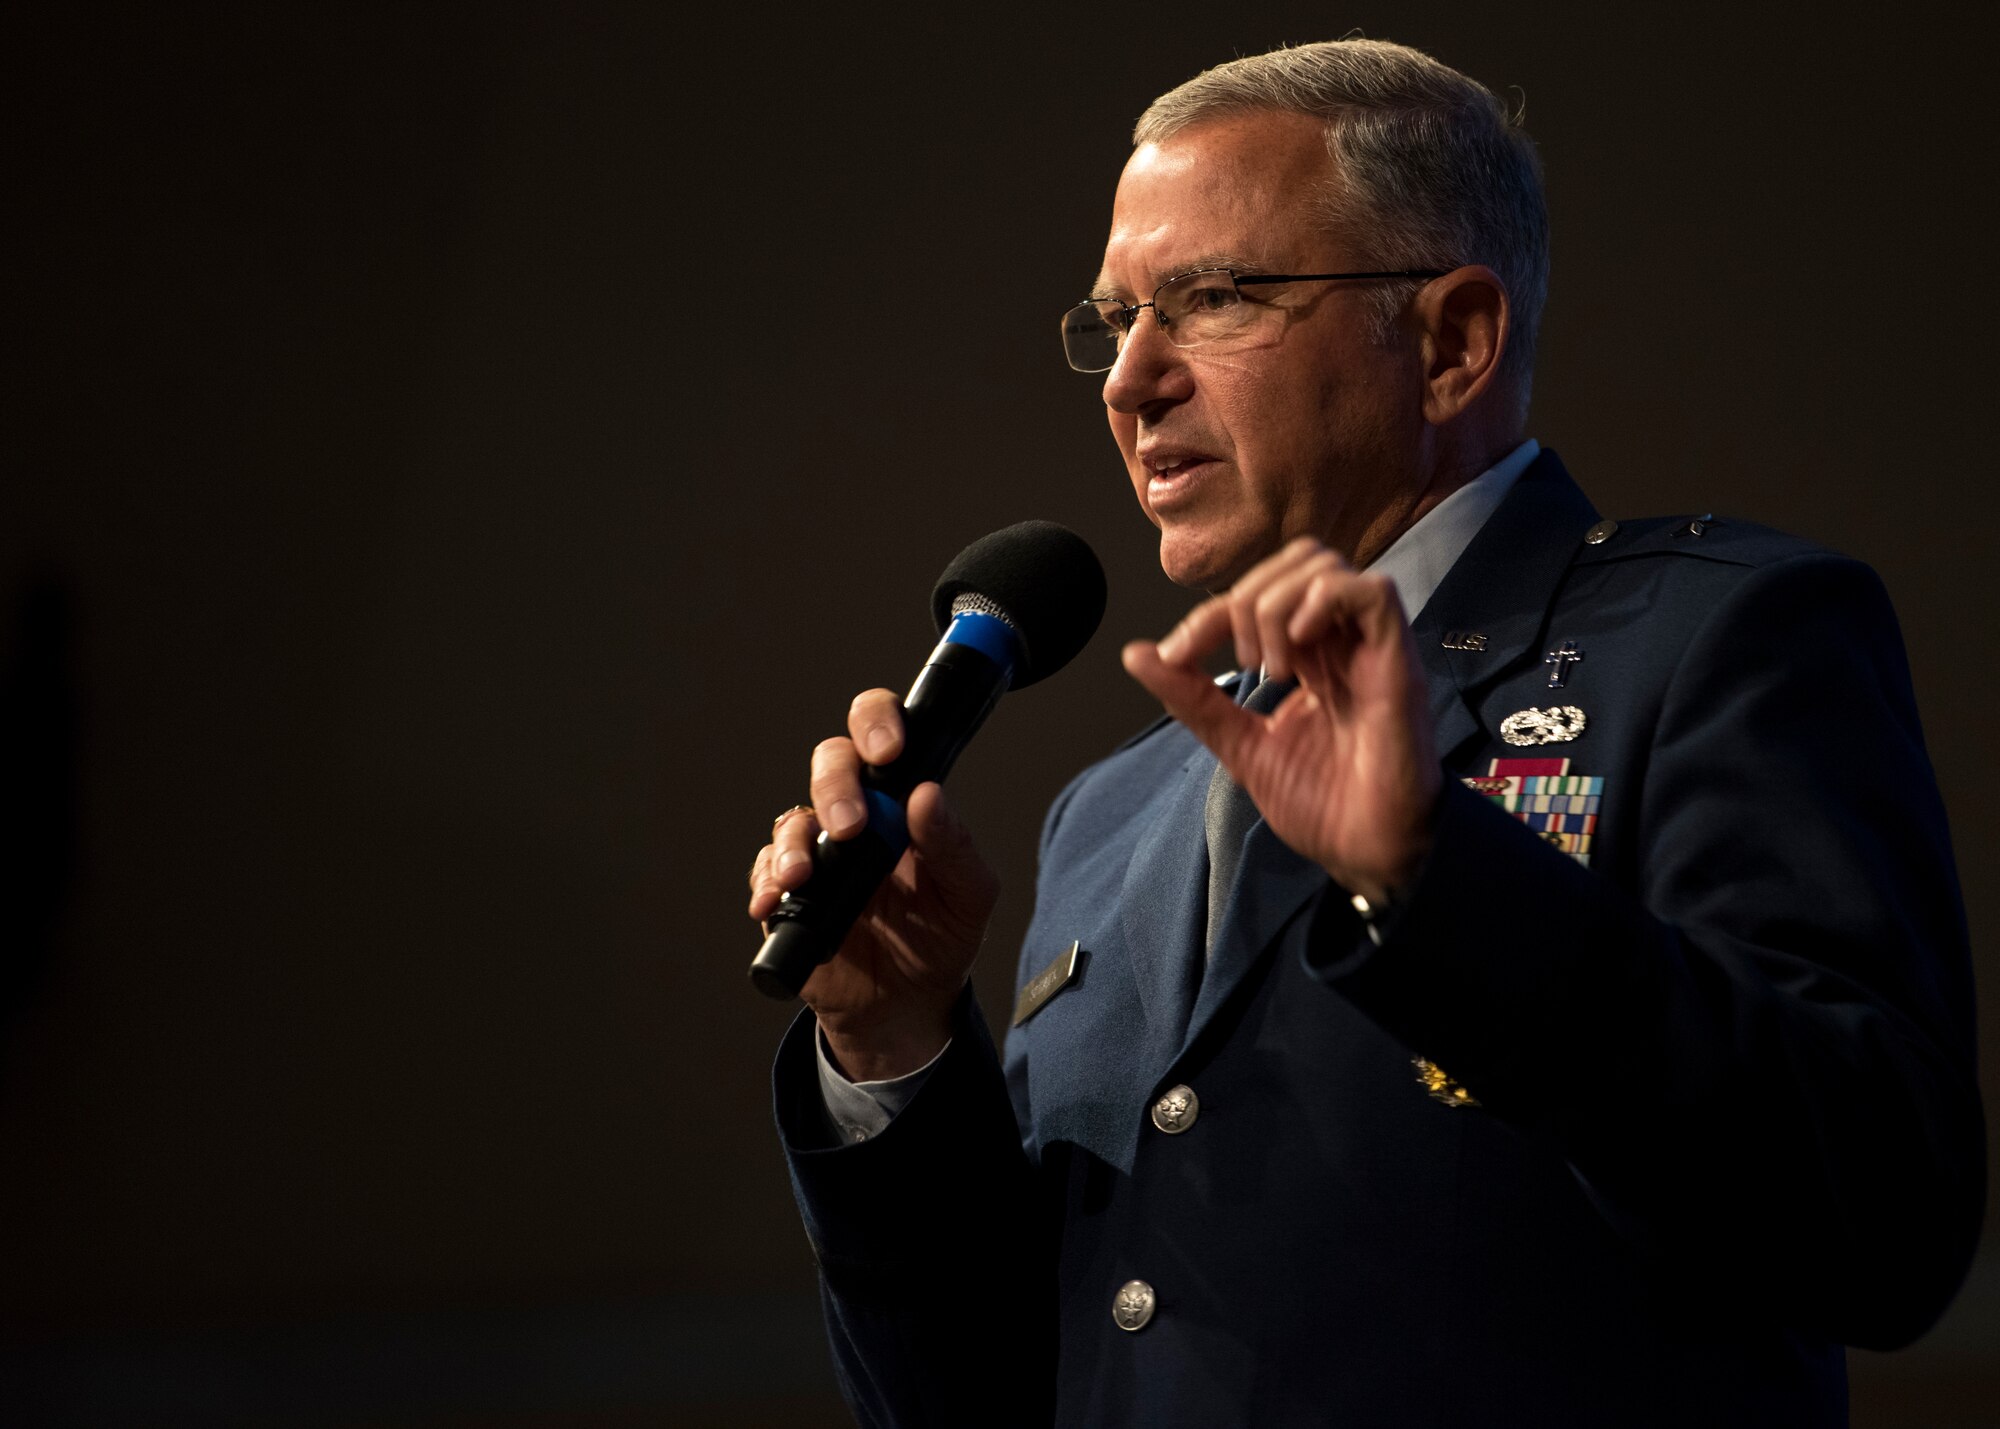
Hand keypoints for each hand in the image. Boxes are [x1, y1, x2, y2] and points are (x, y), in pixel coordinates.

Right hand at [747, 689, 998, 1080]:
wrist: (905, 1007)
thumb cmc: (941, 938)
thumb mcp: (968, 896)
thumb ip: (954, 846)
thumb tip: (928, 795)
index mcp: (902, 800)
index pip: (882, 735)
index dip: (877, 724)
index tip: (888, 751)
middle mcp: (857, 814)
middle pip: (831, 765)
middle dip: (835, 787)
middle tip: (849, 828)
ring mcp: (819, 852)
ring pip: (792, 819)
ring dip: (793, 843)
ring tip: (803, 876)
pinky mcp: (790, 893)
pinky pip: (766, 873)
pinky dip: (766, 883)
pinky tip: (775, 901)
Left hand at [1121, 537, 1438, 902]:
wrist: (1367, 853)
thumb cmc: (1322, 806)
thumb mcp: (1239, 745)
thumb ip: (1193, 698)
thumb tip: (1136, 654)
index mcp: (1312, 658)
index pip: (1257, 596)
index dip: (1207, 614)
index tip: (1176, 656)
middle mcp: (1342, 643)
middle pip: (1296, 561)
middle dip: (1248, 598)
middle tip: (1243, 661)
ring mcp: (1372, 648)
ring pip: (1325, 566)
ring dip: (1278, 605)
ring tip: (1274, 668)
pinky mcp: (1399, 661)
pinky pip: (1373, 592)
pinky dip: (1324, 602)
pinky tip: (1301, 648)